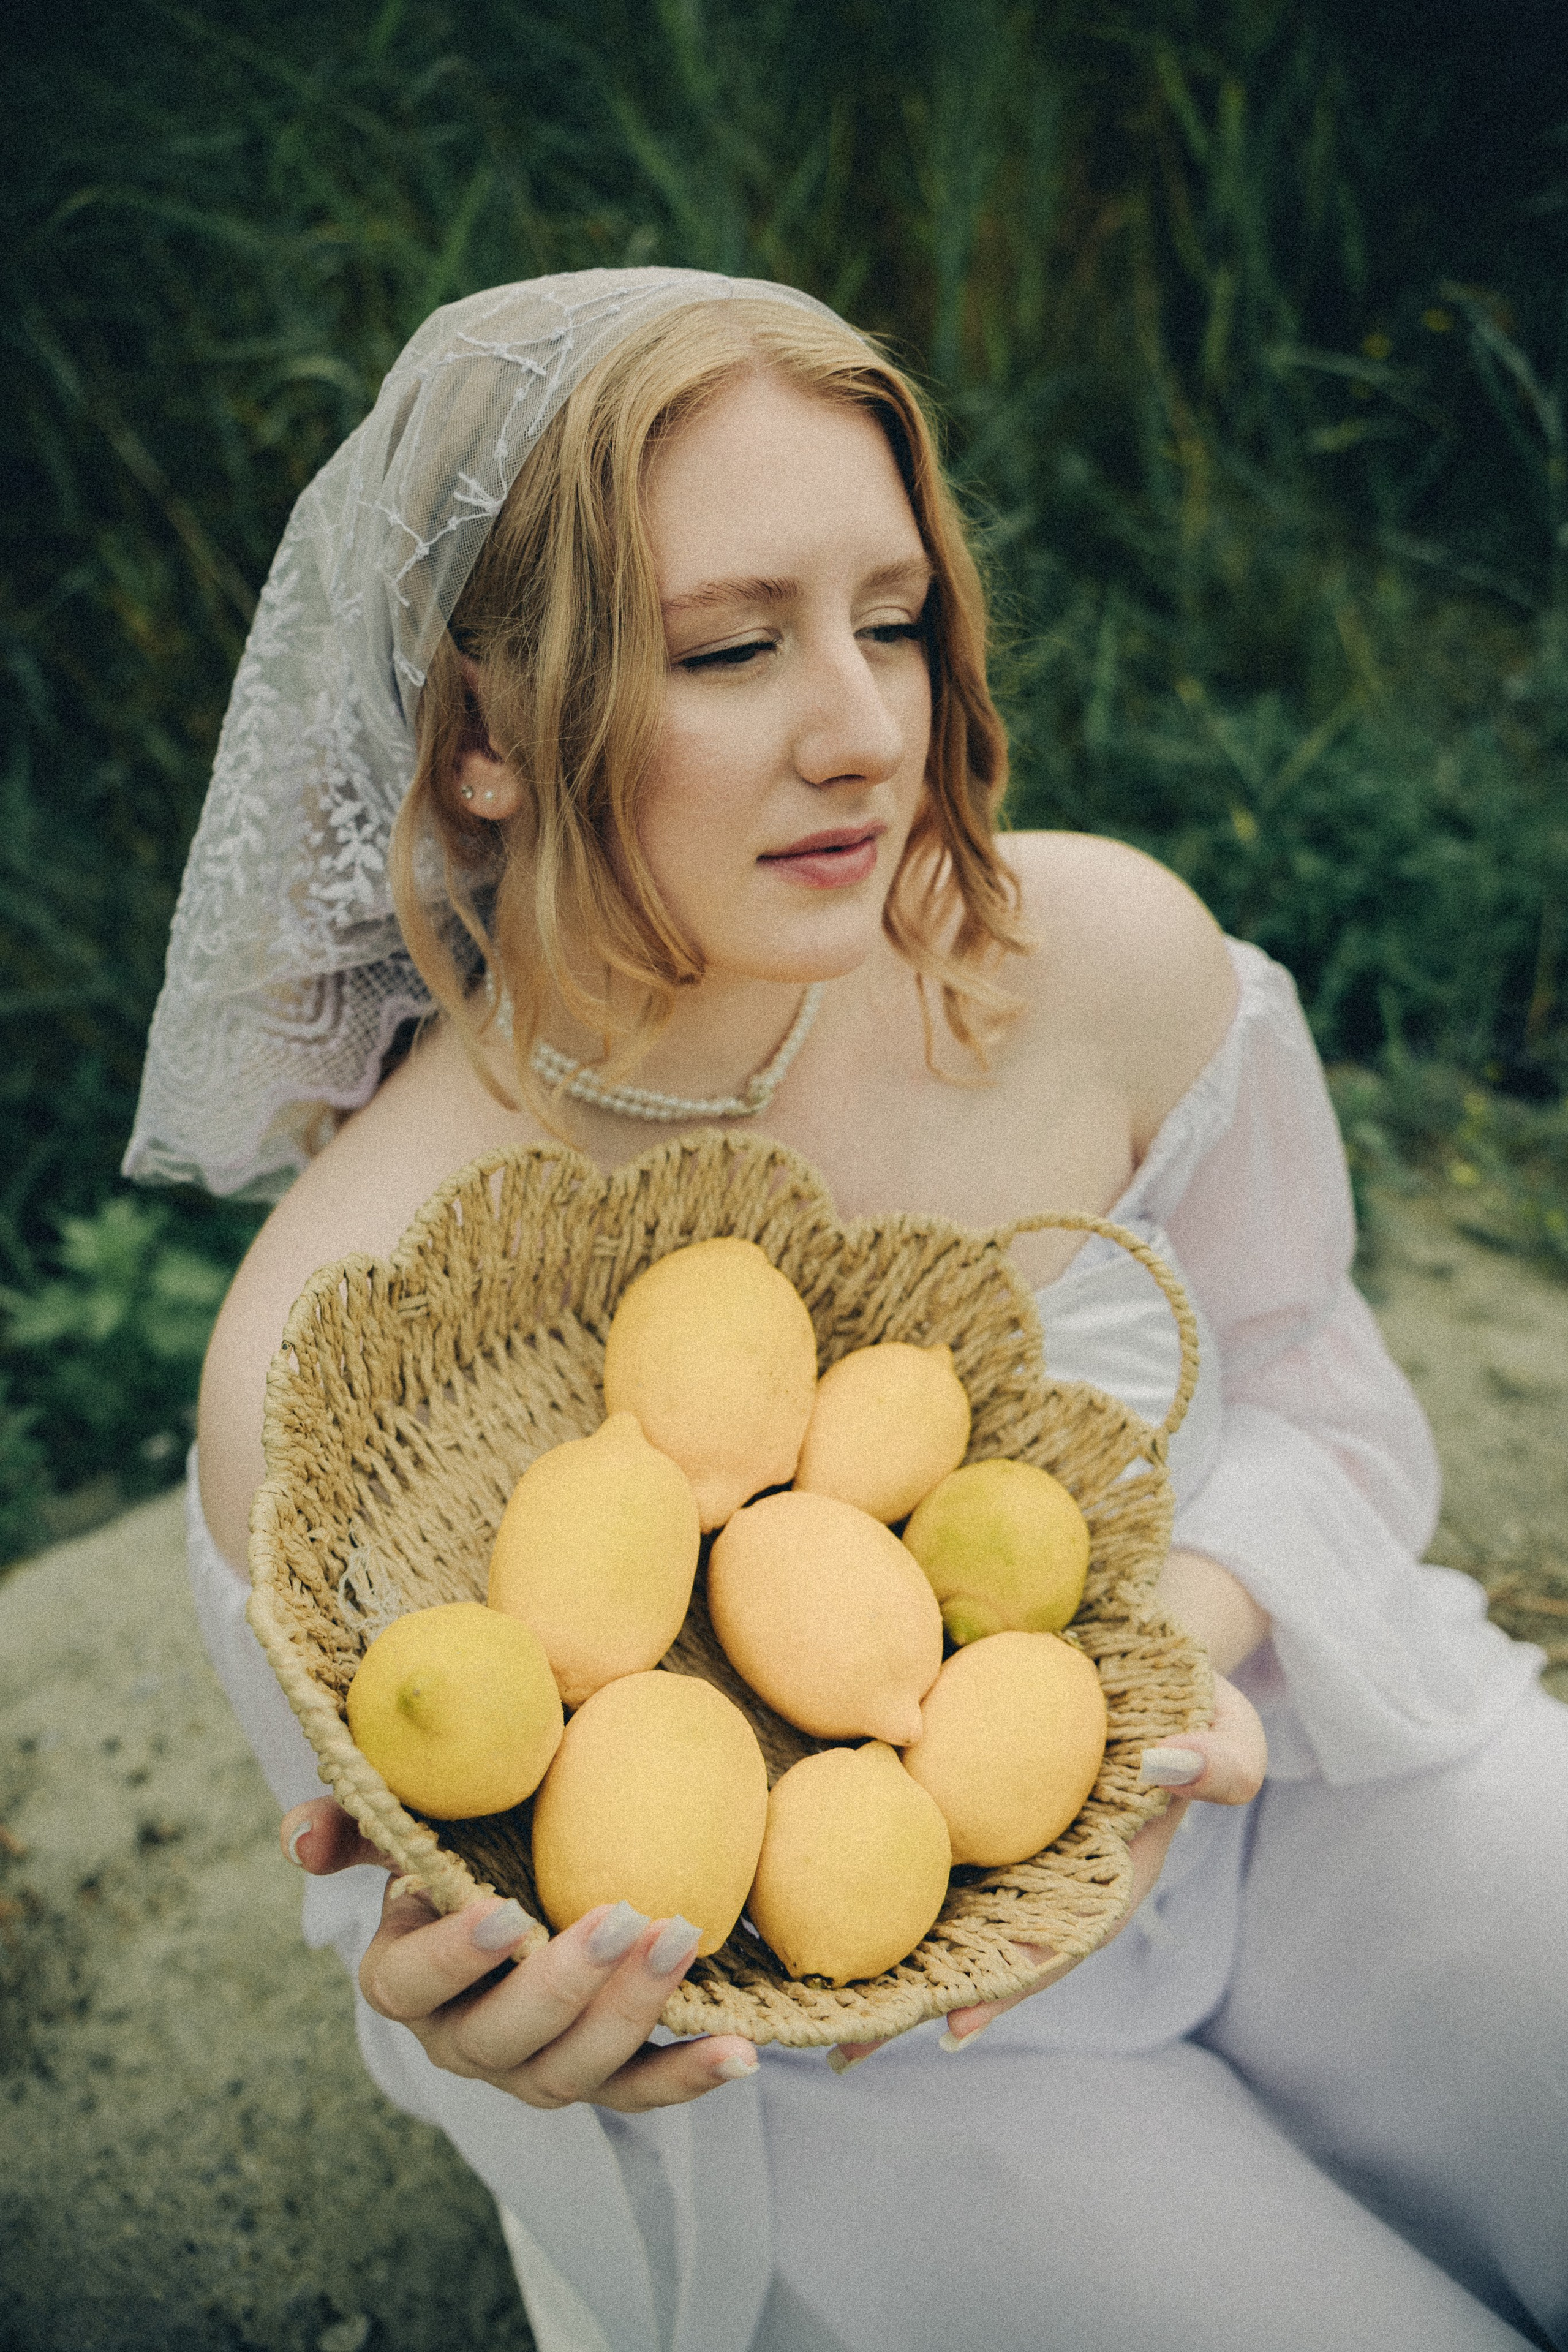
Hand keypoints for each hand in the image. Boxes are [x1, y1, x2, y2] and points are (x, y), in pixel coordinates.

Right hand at [279, 1797, 758, 2110]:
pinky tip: (742, 2054)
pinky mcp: (600, 2073)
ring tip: (680, 1940)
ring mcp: (533, 2066)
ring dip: (631, 2014)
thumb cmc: (458, 1834)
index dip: (454, 1957)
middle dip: (563, 1985)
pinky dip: (689, 2076)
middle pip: (504, 2039)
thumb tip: (299, 1839)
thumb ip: (355, 1818)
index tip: (504, 1911)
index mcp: (404, 1978)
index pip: (411, 1984)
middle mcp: (463, 2039)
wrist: (517, 1867)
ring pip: (574, 2072)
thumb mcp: (404, 1816)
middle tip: (623, 1915)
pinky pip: (641, 2090)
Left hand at [828, 1668, 1266, 2070]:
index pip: (1054, 1945)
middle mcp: (1039, 1869)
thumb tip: (1168, 1762)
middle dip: (914, 1997)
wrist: (1140, 1639)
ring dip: (873, 1945)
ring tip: (801, 1995)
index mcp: (1101, 1876)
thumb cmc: (1190, 1693)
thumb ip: (1222, 1757)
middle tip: (842, 2045)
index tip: (954, 2025)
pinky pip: (905, 1828)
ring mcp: (994, 1831)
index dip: (1008, 1988)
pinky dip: (858, 1857)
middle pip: (974, 1947)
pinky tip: (795, 1881)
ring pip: (930, 1900)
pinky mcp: (955, 1785)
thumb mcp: (1229, 1724)